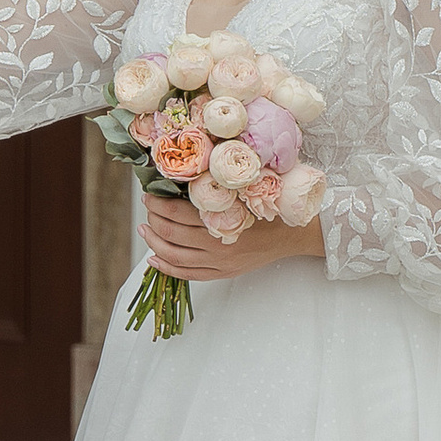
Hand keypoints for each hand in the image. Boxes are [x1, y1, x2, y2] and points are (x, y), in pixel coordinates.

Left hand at [139, 196, 325, 283]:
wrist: (295, 233)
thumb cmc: (272, 204)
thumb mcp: (248, 187)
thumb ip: (221, 180)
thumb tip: (189, 165)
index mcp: (223, 220)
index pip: (178, 213)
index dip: (158, 204)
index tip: (148, 194)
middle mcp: (218, 245)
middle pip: (172, 233)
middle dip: (153, 219)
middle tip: (147, 207)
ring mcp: (220, 262)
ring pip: (175, 256)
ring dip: (154, 243)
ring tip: (144, 230)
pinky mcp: (223, 273)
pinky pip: (188, 275)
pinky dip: (167, 268)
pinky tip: (154, 258)